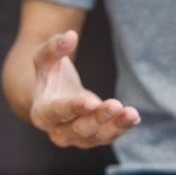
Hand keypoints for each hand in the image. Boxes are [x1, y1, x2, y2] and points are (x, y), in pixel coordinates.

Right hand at [29, 30, 139, 148]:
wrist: (54, 95)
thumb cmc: (50, 74)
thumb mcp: (45, 58)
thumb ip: (54, 47)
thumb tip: (70, 36)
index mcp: (42, 113)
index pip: (57, 112)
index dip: (73, 108)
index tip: (90, 101)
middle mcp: (57, 131)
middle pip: (79, 129)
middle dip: (98, 118)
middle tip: (115, 105)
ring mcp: (76, 138)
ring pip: (96, 137)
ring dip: (115, 126)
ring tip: (131, 114)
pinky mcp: (93, 138)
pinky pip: (108, 137)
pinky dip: (121, 128)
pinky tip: (133, 117)